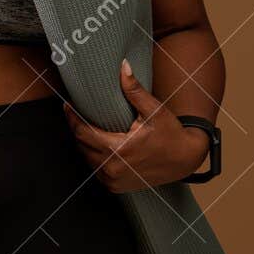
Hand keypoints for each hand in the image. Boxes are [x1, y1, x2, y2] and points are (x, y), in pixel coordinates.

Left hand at [62, 59, 210, 192]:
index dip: (72, 118)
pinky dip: (94, 157)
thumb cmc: (171, 133)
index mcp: (118, 150)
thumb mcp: (154, 109)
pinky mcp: (116, 186)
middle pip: (82, 145)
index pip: (83, 133)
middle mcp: (112, 168)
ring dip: (85, 143)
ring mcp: (113, 180)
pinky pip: (96, 170)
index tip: (67, 105)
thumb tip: (123, 66)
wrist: (185, 159)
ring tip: (86, 126)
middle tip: (76, 112)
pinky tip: (98, 144)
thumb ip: (134, 90)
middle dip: (77, 128)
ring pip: (87, 159)